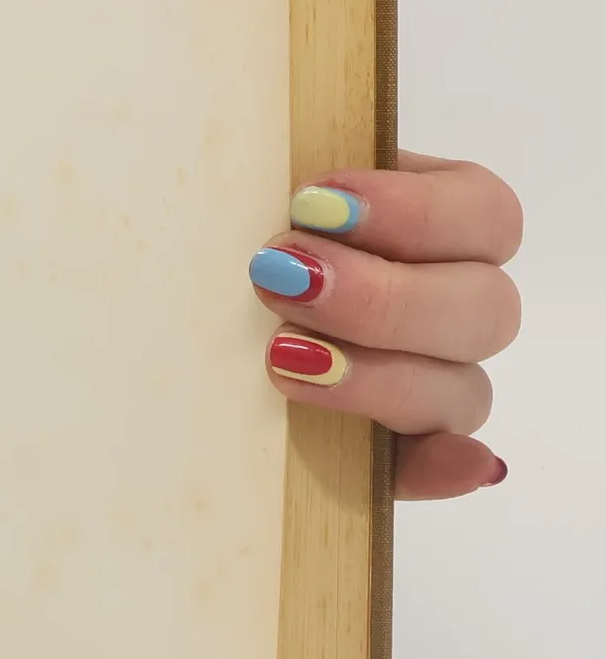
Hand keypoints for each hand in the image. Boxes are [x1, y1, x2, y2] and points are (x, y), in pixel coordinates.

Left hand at [250, 152, 521, 500]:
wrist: (174, 311)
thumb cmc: (222, 239)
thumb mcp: (254, 197)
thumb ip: (294, 193)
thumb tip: (306, 195)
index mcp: (434, 224)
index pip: (484, 214)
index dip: (414, 210)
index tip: (314, 201)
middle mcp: (448, 303)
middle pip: (484, 308)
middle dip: (378, 296)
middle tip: (278, 277)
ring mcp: (432, 382)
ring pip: (461, 389)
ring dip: (377, 375)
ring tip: (280, 357)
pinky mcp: (396, 449)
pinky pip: (440, 464)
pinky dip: (446, 466)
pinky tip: (448, 461)